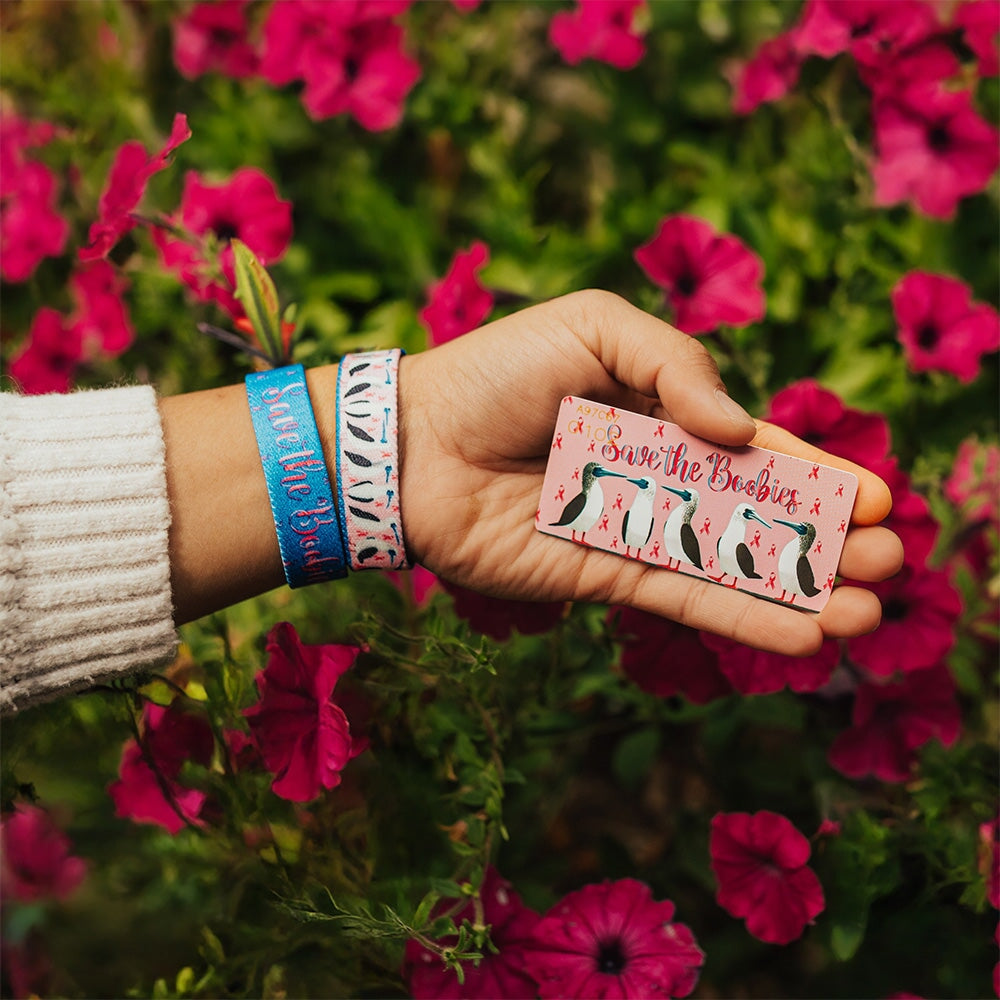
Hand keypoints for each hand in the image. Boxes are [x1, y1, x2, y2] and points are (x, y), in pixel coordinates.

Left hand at [399, 290, 902, 654]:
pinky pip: (683, 598)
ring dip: (800, 590)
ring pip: (731, 565)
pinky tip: (802, 635)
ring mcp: (632, 530)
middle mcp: (654, 477)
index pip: (754, 450)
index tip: (874, 500)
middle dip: (823, 541)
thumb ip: (679, 365)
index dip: (813, 475)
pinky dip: (742, 617)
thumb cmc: (496, 372)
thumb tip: (742, 429)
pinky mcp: (602, 576)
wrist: (413, 441)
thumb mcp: (596, 329)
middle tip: (888, 564)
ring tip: (865, 612)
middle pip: (756, 515)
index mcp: (660, 413)